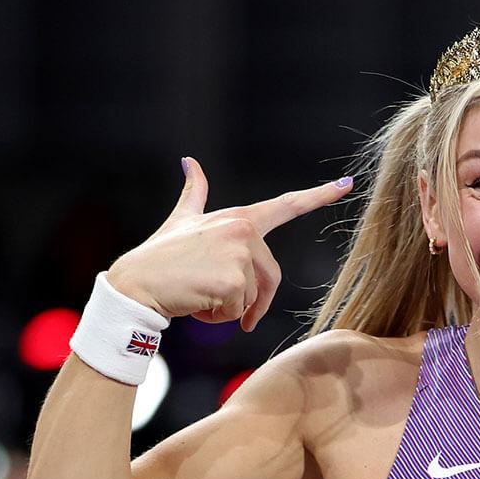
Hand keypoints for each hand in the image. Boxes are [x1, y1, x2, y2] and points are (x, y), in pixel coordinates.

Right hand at [107, 157, 352, 331]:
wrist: (133, 286)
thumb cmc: (159, 257)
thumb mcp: (181, 221)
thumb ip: (195, 194)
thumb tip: (191, 161)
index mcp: (238, 218)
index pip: (286, 205)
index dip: (319, 195)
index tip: (347, 184)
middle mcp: (243, 231)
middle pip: (271, 277)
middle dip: (252, 301)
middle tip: (223, 307)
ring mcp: (239, 254)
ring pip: (254, 298)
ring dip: (229, 309)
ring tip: (198, 294)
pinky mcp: (234, 281)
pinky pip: (240, 311)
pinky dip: (219, 318)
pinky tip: (196, 303)